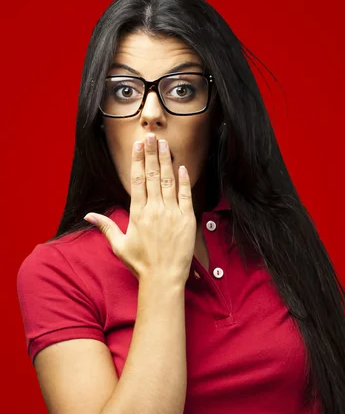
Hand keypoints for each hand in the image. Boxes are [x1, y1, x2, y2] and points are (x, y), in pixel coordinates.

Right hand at [84, 133, 196, 284]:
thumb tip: (88, 216)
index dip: (137, 160)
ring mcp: (172, 214)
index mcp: (138, 213)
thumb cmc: (141, 264)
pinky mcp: (187, 220)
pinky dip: (184, 181)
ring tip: (164, 144)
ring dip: (166, 161)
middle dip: (151, 153)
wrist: (163, 278)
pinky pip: (186, 196)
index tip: (138, 145)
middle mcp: (154, 209)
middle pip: (153, 175)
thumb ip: (105, 226)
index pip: (137, 180)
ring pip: (169, 181)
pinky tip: (181, 167)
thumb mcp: (119, 245)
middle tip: (151, 135)